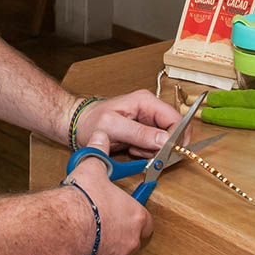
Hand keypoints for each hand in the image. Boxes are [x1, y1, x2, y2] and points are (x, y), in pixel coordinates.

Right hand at [63, 131, 153, 254]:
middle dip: (118, 230)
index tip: (124, 209)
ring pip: (113, 253)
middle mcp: (129, 241)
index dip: (134, 213)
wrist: (62, 225)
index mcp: (135, 217)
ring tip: (86, 232)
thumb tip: (100, 137)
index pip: (145, 220)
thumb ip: (100, 153)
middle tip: (101, 220)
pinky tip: (76, 247)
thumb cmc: (81, 199)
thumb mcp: (92, 168)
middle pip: (130, 238)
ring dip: (104, 245)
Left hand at [75, 90, 189, 157]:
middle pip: (174, 131)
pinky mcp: (145, 131)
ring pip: (166, 141)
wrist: (79, 125)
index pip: (176, 119)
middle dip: (163, 147)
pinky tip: (132, 149)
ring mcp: (149, 120)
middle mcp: (151, 109)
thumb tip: (165, 140)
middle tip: (144, 152)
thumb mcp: (113, 127)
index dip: (176, 138)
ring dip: (152, 151)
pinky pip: (155, 146)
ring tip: (133, 148)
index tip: (165, 152)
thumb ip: (140, 133)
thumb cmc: (91, 121)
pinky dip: (146, 152)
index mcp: (146, 101)